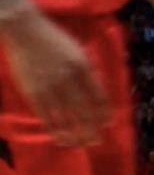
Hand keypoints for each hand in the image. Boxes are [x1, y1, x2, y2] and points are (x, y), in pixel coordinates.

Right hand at [2, 10, 109, 145]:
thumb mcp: (80, 53)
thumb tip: (100, 97)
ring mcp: (50, 88)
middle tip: (98, 141)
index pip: (99, 97)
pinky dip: (55, 131)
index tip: (108, 124)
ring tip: (82, 144)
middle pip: (84, 112)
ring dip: (76, 135)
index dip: (105, 113)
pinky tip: (61, 139)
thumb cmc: (56, 41)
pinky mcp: (34, 94)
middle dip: (92, 130)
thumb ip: (90, 74)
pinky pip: (47, 118)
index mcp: (83, 69)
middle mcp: (68, 80)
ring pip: (66, 119)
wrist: (24, 30)